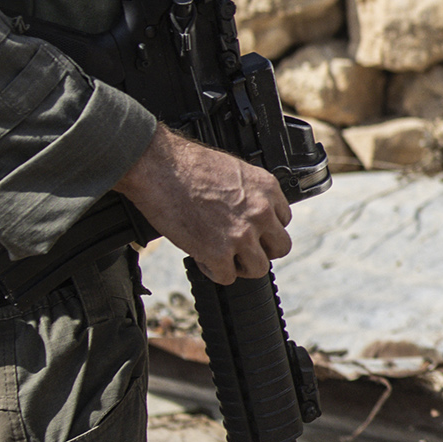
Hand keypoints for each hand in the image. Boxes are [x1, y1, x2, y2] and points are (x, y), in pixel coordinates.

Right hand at [116, 128, 292, 281]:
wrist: (159, 167)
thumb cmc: (187, 164)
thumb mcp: (234, 170)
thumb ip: (249, 194)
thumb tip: (248, 213)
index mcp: (267, 189)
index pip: (283, 221)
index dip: (264, 229)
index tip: (251, 231)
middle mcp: (261, 213)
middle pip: (280, 247)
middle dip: (261, 250)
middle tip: (241, 248)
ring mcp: (242, 235)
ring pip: (259, 268)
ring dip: (240, 266)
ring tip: (222, 256)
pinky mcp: (218, 253)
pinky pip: (227, 276)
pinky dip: (212, 270)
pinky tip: (201, 257)